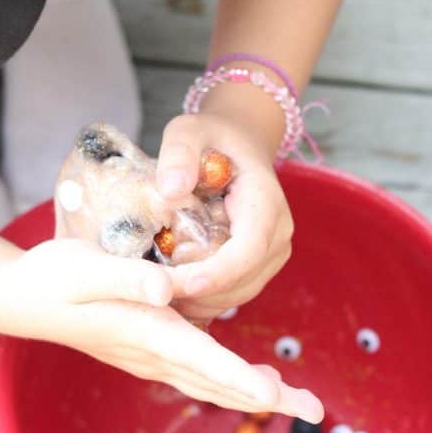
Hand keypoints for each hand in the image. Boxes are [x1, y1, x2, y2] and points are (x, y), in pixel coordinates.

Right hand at [0, 237, 322, 419]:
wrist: (26, 298)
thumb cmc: (54, 277)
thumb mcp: (84, 267)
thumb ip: (125, 275)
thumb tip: (166, 288)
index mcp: (148, 333)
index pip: (203, 359)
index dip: (240, 377)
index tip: (274, 394)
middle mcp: (155, 354)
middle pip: (220, 382)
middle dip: (269, 397)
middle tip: (316, 412)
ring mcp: (152, 359)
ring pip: (212, 383)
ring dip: (254, 393)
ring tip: (297, 401)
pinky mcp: (150, 351)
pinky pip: (200, 373)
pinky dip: (232, 381)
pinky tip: (254, 380)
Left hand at [155, 112, 293, 321]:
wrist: (238, 144)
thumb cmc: (213, 138)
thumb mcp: (189, 131)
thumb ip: (179, 153)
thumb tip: (171, 190)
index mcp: (266, 203)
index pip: (250, 249)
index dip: (219, 273)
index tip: (183, 284)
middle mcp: (277, 234)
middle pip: (244, 280)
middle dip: (201, 293)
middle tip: (153, 292)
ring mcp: (271, 254)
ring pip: (239, 294)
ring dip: (201, 301)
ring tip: (159, 294)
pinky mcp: (258, 267)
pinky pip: (234, 294)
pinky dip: (205, 299)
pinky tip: (173, 293)